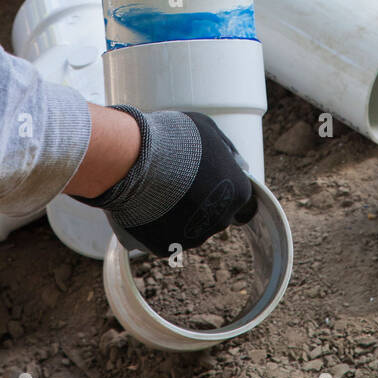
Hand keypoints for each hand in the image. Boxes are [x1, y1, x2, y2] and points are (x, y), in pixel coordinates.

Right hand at [71, 106, 256, 257]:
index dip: (219, 187)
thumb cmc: (175, 138)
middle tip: (175, 181)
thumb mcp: (209, 129)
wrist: (136, 158)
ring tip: (156, 189)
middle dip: (199, 202)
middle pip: (214, 215)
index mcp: (237, 192)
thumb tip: (242, 166)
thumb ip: (229, 151)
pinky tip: (145, 206)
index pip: (238, 200)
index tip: (202, 179)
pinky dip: (157, 226)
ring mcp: (194, 237)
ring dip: (178, 214)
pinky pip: (164, 238)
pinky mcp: (167, 248)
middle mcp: (221, 220)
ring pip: (189, 228)